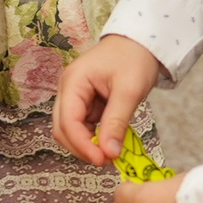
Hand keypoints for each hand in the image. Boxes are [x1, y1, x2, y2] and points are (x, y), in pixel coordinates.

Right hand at [53, 34, 164, 164]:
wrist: (140, 41)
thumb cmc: (134, 58)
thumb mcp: (129, 91)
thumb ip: (116, 123)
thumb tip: (109, 153)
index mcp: (73, 81)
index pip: (68, 121)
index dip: (82, 145)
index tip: (103, 160)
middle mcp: (67, 90)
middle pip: (62, 129)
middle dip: (81, 148)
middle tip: (107, 160)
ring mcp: (74, 96)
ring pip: (70, 130)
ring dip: (86, 144)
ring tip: (110, 152)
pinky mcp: (84, 102)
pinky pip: (82, 126)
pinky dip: (93, 137)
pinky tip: (109, 142)